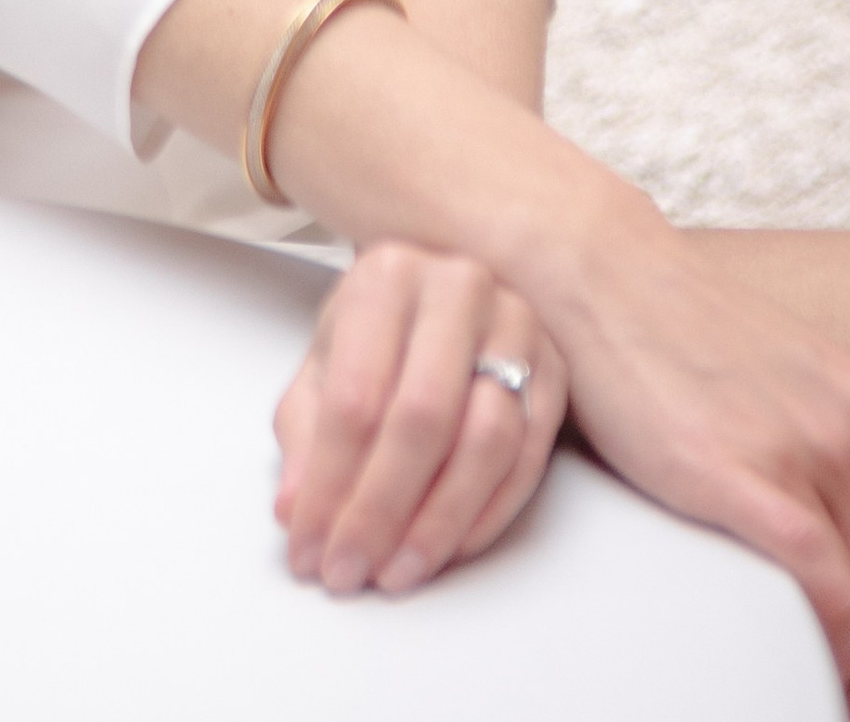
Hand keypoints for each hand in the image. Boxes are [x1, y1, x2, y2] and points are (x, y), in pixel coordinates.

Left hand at [274, 245, 563, 591]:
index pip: (355, 395)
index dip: (329, 484)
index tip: (308, 548)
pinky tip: (447, 550)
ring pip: (486, 441)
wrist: (440, 295)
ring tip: (397, 572)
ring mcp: (516, 325)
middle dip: (381, 510)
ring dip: (438, 523)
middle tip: (351, 570)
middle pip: (422, 417)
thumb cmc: (376, 337)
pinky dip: (486, 516)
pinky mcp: (555, 370)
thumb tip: (294, 511)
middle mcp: (458, 288)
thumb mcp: (324, 367)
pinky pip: (528, 459)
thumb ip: (305, 435)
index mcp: (387, 275)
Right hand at [539, 212, 849, 711]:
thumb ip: (833, 444)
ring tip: (820, 692)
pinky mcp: (741, 475)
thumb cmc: (681, 330)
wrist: (604, 274)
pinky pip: (826, 592)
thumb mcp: (793, 378)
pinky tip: (801, 663)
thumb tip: (849, 544)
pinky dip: (828, 649)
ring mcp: (803, 452)